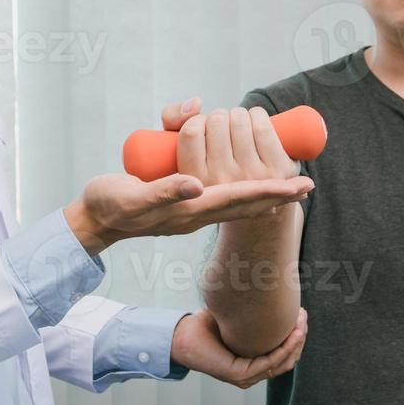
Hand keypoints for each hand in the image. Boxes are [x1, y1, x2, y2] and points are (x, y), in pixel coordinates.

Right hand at [64, 171, 312, 254]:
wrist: (95, 220)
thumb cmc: (112, 206)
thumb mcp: (134, 198)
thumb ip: (164, 192)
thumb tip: (198, 184)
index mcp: (191, 210)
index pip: (238, 198)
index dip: (269, 190)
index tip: (297, 186)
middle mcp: (197, 211)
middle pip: (246, 202)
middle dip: (277, 193)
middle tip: (308, 185)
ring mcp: (192, 208)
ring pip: (236, 199)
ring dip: (264, 191)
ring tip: (289, 185)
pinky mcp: (184, 202)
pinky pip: (221, 195)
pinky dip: (242, 189)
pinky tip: (252, 186)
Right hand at [160, 97, 300, 185]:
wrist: (252, 198)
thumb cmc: (211, 164)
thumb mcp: (177, 149)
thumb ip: (172, 119)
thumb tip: (197, 103)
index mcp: (193, 182)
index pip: (191, 132)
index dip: (196, 120)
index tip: (201, 128)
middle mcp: (221, 185)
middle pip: (217, 121)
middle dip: (219, 116)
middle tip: (222, 128)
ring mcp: (250, 179)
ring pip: (240, 120)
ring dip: (239, 114)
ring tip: (237, 126)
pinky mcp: (276, 171)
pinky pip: (263, 127)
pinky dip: (258, 115)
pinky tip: (255, 120)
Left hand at [170, 306, 306, 388]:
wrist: (182, 334)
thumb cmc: (207, 324)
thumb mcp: (238, 315)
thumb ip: (256, 310)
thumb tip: (275, 289)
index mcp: (254, 362)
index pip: (285, 354)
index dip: (297, 336)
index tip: (302, 314)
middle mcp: (253, 372)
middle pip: (288, 358)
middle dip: (300, 337)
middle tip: (304, 316)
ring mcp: (247, 377)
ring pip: (282, 362)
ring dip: (295, 342)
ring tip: (301, 322)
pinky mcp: (239, 376)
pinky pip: (269, 363)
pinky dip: (283, 348)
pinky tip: (291, 333)